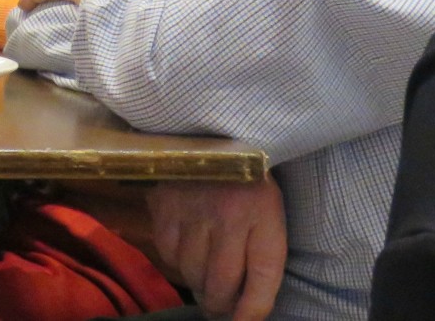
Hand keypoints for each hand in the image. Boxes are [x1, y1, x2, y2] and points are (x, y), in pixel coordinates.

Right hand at [147, 176, 285, 320]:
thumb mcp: (270, 209)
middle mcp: (228, 216)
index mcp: (264, 215)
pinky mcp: (164, 206)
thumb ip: (263, 249)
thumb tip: (248, 296)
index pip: (262, 277)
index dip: (253, 309)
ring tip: (204, 283)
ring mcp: (193, 211)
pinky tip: (186, 253)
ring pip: (192, 272)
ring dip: (199, 284)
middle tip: (220, 308)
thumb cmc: (248, 178)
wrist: (209, 132)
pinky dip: (177, 261)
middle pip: (222, 282)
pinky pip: (168, 252)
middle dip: (222, 305)